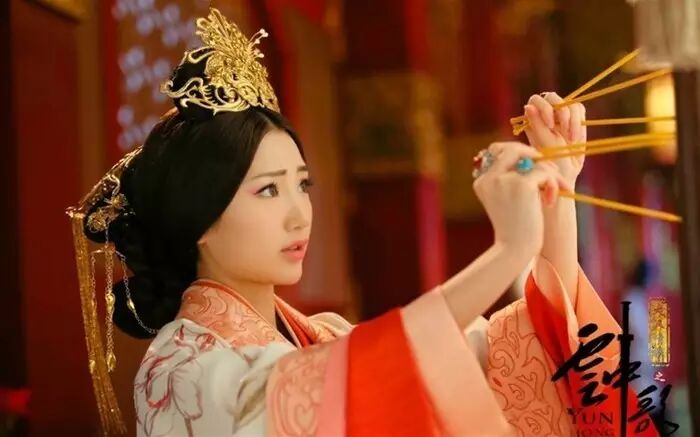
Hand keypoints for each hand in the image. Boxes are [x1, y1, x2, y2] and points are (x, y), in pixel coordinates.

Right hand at [473, 142, 571, 256]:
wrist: (515, 249)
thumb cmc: (515, 227)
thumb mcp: (507, 199)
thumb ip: (512, 177)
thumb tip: (535, 155)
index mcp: (482, 181)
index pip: (497, 150)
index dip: (518, 153)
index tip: (534, 168)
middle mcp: (489, 178)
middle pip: (513, 148)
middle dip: (536, 157)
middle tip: (550, 173)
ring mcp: (503, 180)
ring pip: (534, 159)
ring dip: (550, 172)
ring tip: (555, 189)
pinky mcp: (521, 185)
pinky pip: (544, 172)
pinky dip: (554, 184)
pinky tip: (551, 200)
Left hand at [523, 92, 585, 186]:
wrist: (565, 174)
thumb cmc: (550, 162)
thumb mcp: (544, 144)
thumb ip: (537, 124)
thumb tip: (528, 106)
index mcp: (532, 120)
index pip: (536, 100)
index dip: (544, 108)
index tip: (550, 125)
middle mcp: (545, 115)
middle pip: (552, 97)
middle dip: (561, 111)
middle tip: (564, 130)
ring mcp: (560, 116)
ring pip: (569, 103)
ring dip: (572, 120)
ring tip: (571, 139)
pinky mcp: (575, 119)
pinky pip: (579, 109)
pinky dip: (579, 122)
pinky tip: (575, 137)